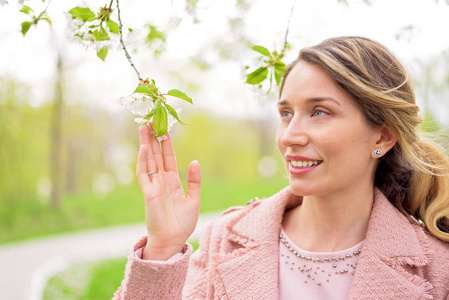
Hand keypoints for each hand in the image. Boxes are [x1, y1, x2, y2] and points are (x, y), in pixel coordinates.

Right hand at [136, 125, 200, 259]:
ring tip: (143, 128)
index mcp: (172, 181)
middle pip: (156, 155)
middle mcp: (161, 181)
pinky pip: (143, 175)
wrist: (172, 240)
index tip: (165, 130)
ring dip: (145, 144)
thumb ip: (194, 181)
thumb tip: (195, 162)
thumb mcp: (193, 199)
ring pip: (148, 160)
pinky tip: (143, 149)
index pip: (168, 158)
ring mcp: (153, 186)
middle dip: (153, 139)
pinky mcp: (148, 193)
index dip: (166, 144)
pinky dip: (143, 162)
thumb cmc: (183, 223)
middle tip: (150, 121)